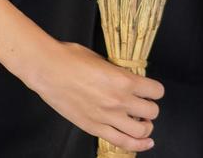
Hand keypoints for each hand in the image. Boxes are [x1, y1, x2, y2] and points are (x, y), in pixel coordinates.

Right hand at [26, 42, 163, 152]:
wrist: (47, 69)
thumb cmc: (69, 58)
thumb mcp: (101, 59)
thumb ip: (118, 72)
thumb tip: (127, 79)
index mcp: (123, 80)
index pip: (156, 91)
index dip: (155, 90)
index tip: (150, 91)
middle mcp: (119, 101)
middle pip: (152, 112)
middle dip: (150, 108)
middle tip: (143, 105)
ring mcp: (107, 117)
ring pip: (141, 131)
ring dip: (146, 127)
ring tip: (142, 123)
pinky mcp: (94, 128)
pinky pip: (123, 143)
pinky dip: (137, 144)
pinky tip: (144, 142)